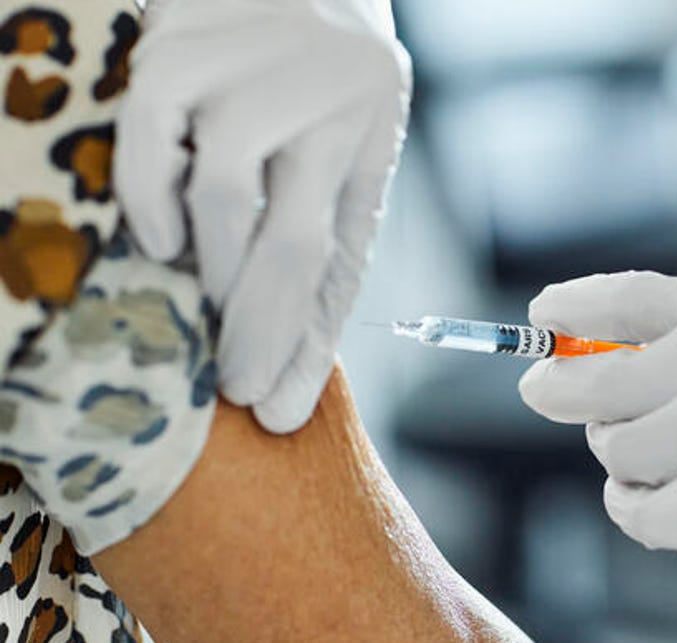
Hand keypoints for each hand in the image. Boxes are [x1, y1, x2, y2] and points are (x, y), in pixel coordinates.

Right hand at [115, 0, 412, 432]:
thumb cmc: (313, 78)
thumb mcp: (342, 151)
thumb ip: (319, 240)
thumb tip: (289, 374)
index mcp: (367, 131)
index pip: (336, 261)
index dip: (303, 344)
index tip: (274, 411)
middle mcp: (326, 97)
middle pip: (289, 244)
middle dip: (256, 331)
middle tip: (232, 384)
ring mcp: (256, 66)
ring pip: (222, 197)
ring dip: (208, 272)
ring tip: (201, 302)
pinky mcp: (185, 38)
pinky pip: (152, 135)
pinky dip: (149, 197)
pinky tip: (160, 237)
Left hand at [519, 272, 676, 633]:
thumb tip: (595, 361)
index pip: (632, 299)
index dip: (573, 307)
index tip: (540, 319)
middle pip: (603, 384)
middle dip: (564, 392)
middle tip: (554, 393)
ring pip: (619, 454)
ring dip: (618, 452)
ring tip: (651, 449)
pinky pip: (643, 514)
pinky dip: (635, 504)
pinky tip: (656, 493)